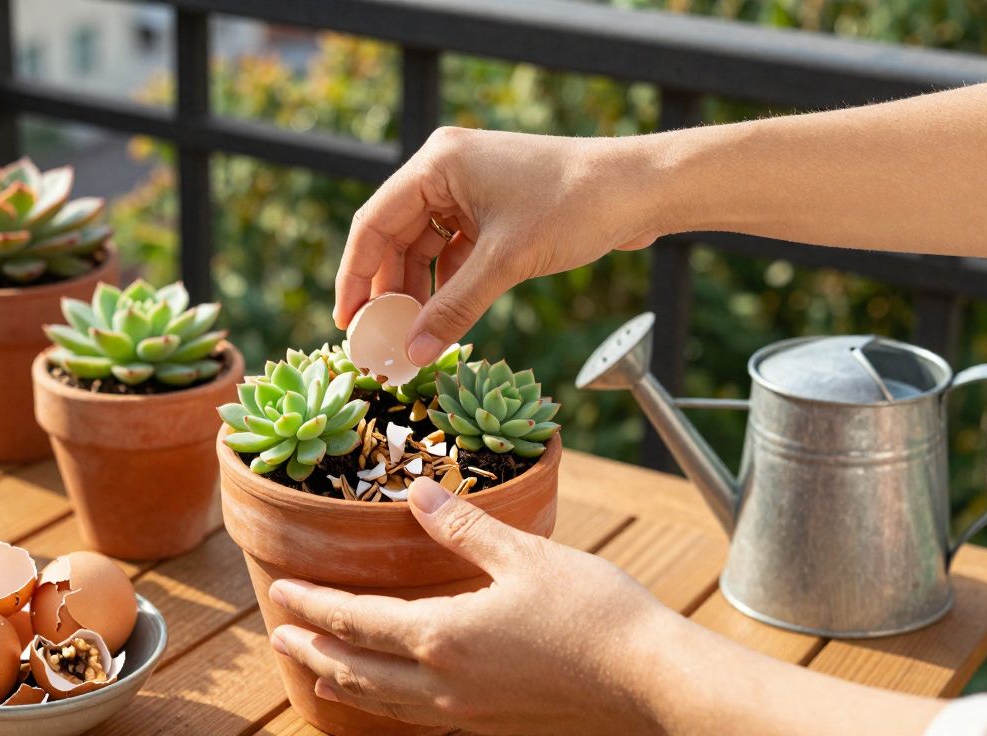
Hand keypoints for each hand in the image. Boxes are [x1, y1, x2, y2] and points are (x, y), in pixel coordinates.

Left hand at [267, 476, 672, 734]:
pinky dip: (384, 707)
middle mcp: (443, 682)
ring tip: (315, 675)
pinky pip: (417, 718)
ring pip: (382, 702)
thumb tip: (415, 490)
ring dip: (340, 683)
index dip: (313, 605)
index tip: (279, 591)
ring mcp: (465, 711)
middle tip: (278, 636)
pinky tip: (387, 701)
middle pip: (355, 668)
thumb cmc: (594, 612)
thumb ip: (463, 526)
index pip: (355, 619)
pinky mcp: (490, 725)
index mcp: (442, 634)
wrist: (650, 681)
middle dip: (311, 650)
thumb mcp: (524, 554)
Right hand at [334, 127, 663, 364]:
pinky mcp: (493, 211)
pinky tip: (443, 320)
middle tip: (378, 339)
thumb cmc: (574, 206)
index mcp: (436, 163)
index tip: (346, 323)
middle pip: (395, 238)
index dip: (355, 277)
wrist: (640, 190)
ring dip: (418, 292)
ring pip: (425, 249)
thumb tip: (412, 352)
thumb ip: (454, 309)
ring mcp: (470, 190)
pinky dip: (447, 286)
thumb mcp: (505, 262)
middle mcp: (446, 171)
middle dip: (387, 290)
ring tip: (411, 337)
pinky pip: (454, 252)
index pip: (373, 224)